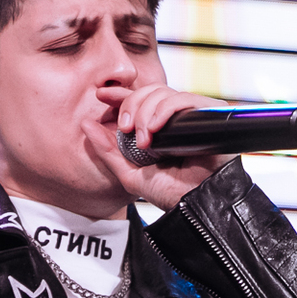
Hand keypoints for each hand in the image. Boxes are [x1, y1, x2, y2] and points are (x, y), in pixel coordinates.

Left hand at [92, 85, 235, 211]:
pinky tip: (156, 128)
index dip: (120, 94)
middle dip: (131, 105)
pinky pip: (185, 98)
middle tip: (126, 128)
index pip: (139, 100)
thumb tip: (86, 125)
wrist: (197, 206)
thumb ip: (108, 151)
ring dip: (147, 112)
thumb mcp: (130, 174)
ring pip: (164, 93)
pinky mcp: (209, 116)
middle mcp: (174, 121)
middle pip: (149, 92)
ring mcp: (192, 117)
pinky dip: (166, 108)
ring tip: (145, 140)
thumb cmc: (172, 195)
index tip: (101, 94)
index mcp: (157, 131)